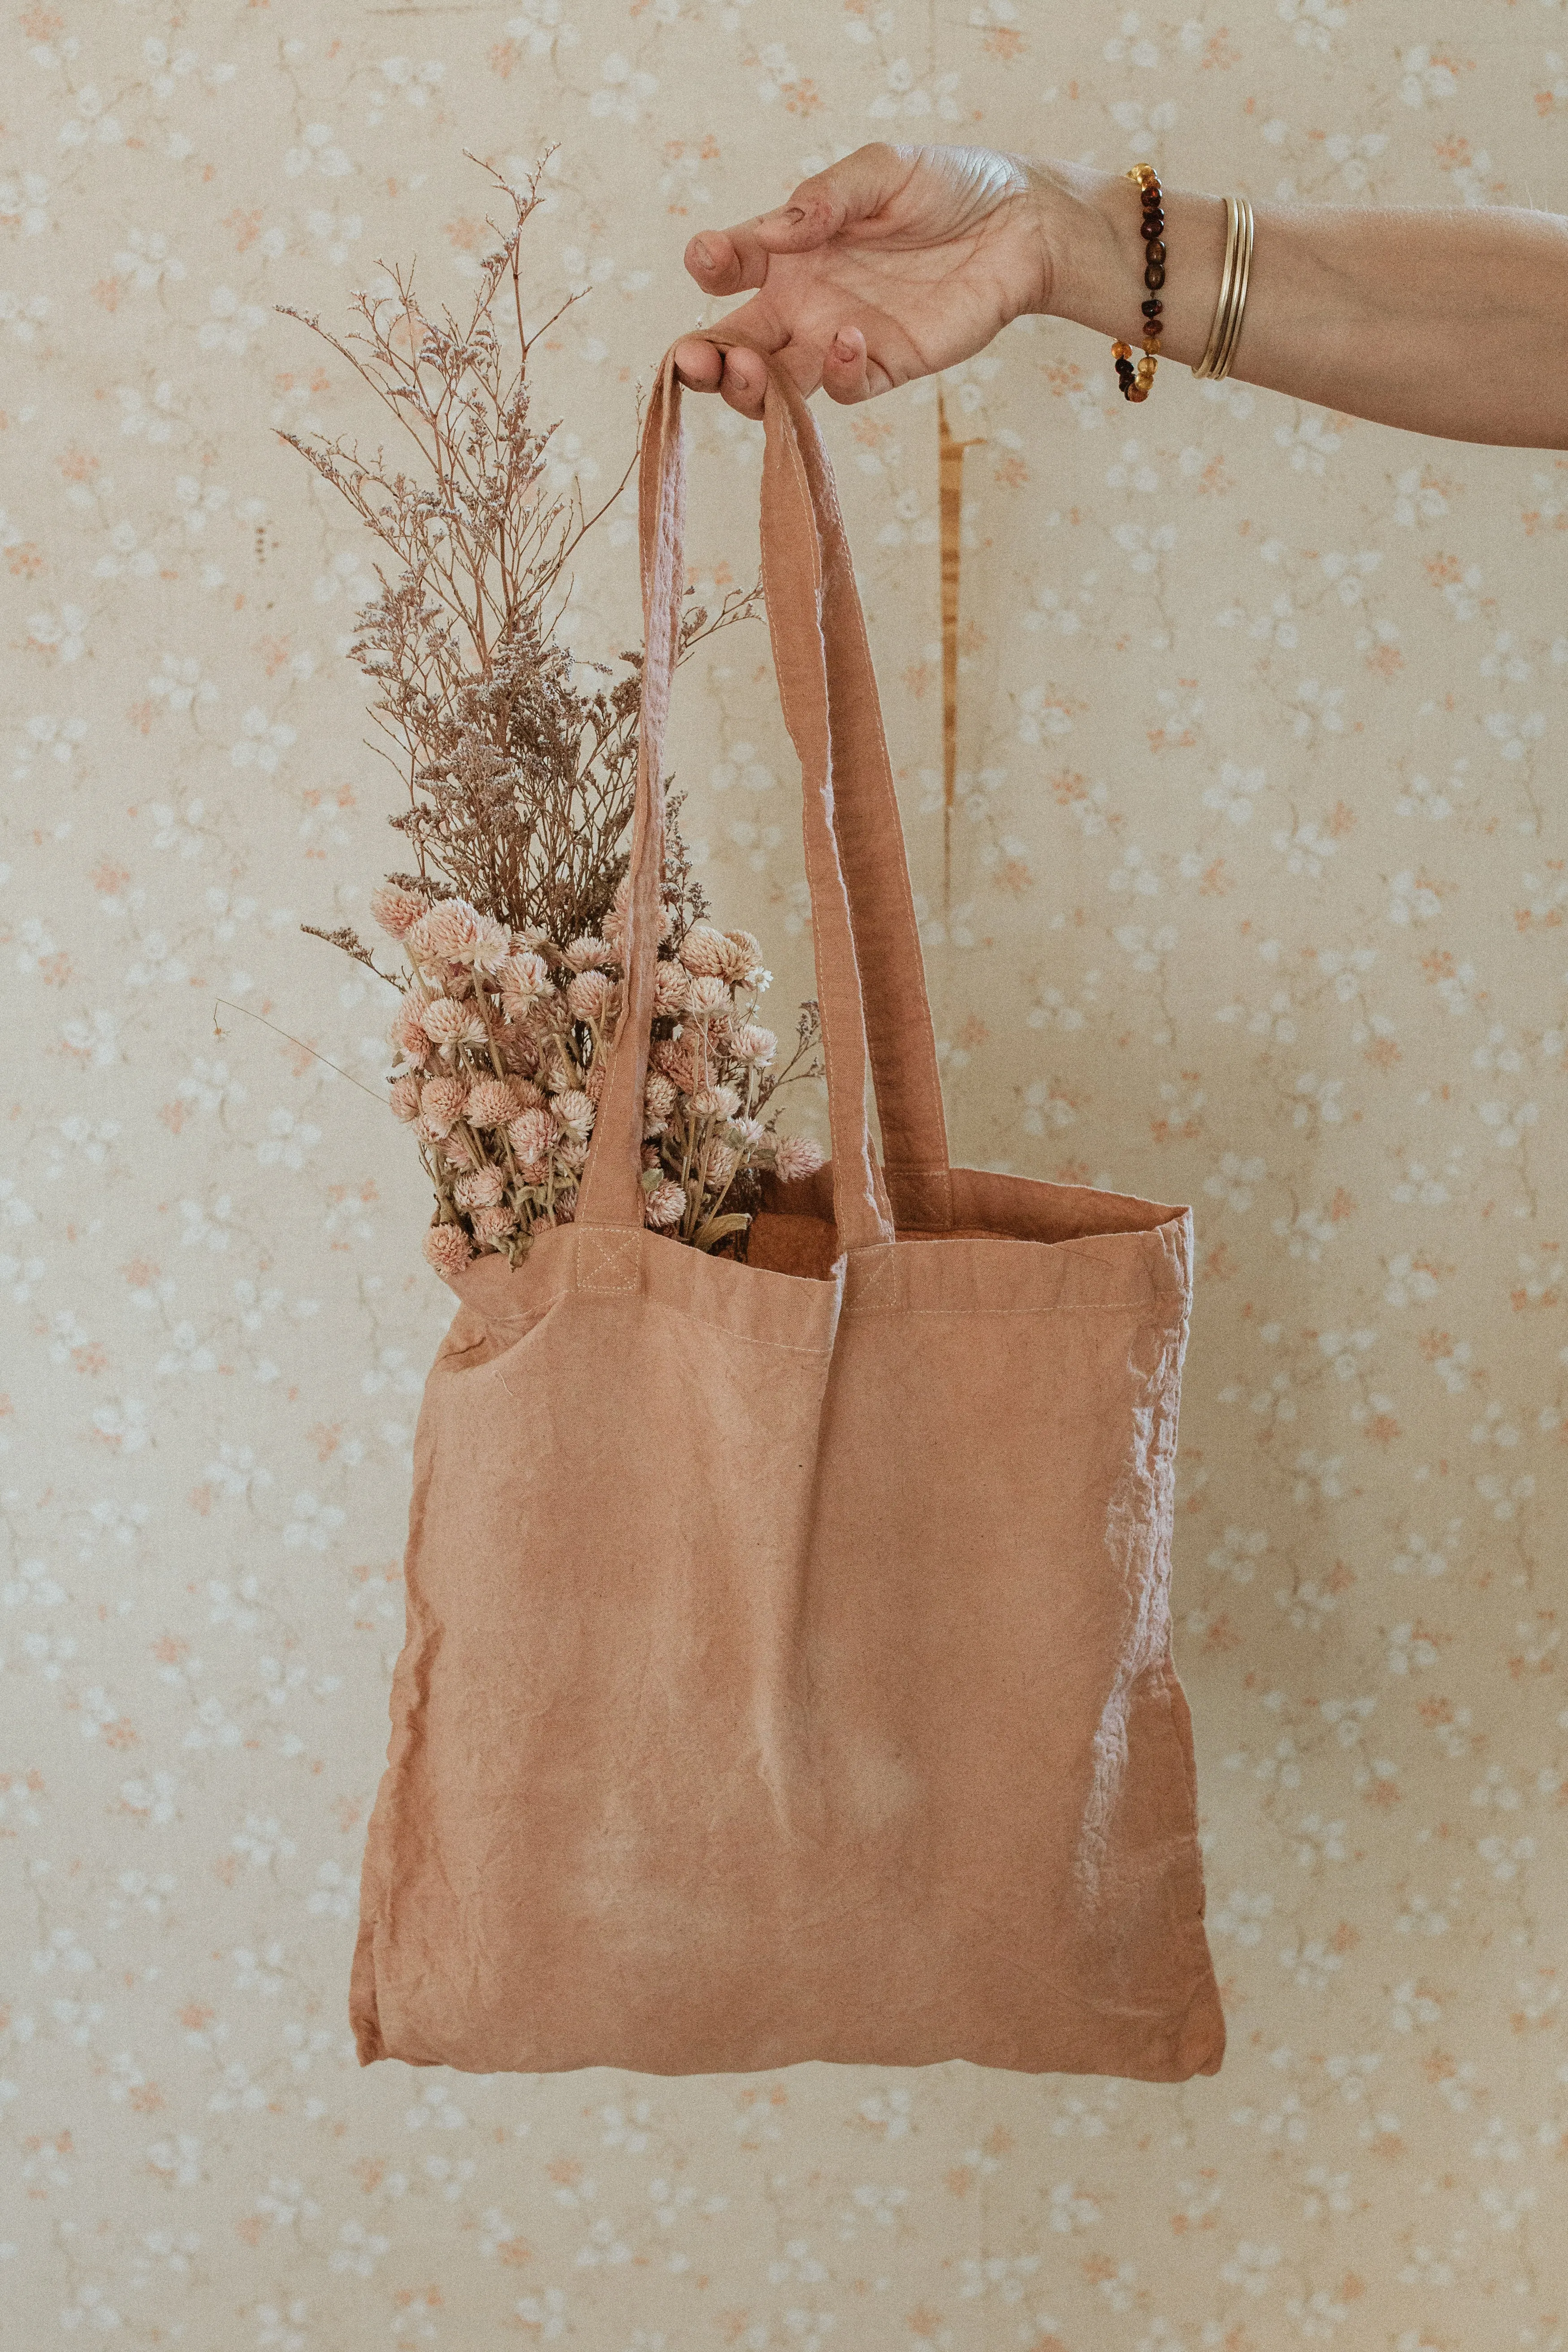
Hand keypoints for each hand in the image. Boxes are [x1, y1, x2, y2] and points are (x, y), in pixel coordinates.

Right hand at [672, 142, 1052, 413]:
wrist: (1020, 223)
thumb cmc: (948, 186)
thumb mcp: (883, 169)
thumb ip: (828, 196)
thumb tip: (776, 231)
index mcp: (791, 248)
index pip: (731, 266)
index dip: (710, 266)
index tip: (709, 260)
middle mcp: (803, 301)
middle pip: (735, 344)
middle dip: (705, 359)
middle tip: (698, 360)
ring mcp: (837, 339)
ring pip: (774, 386)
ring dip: (750, 390)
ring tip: (751, 371)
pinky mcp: (882, 368)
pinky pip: (841, 389)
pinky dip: (834, 375)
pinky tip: (848, 340)